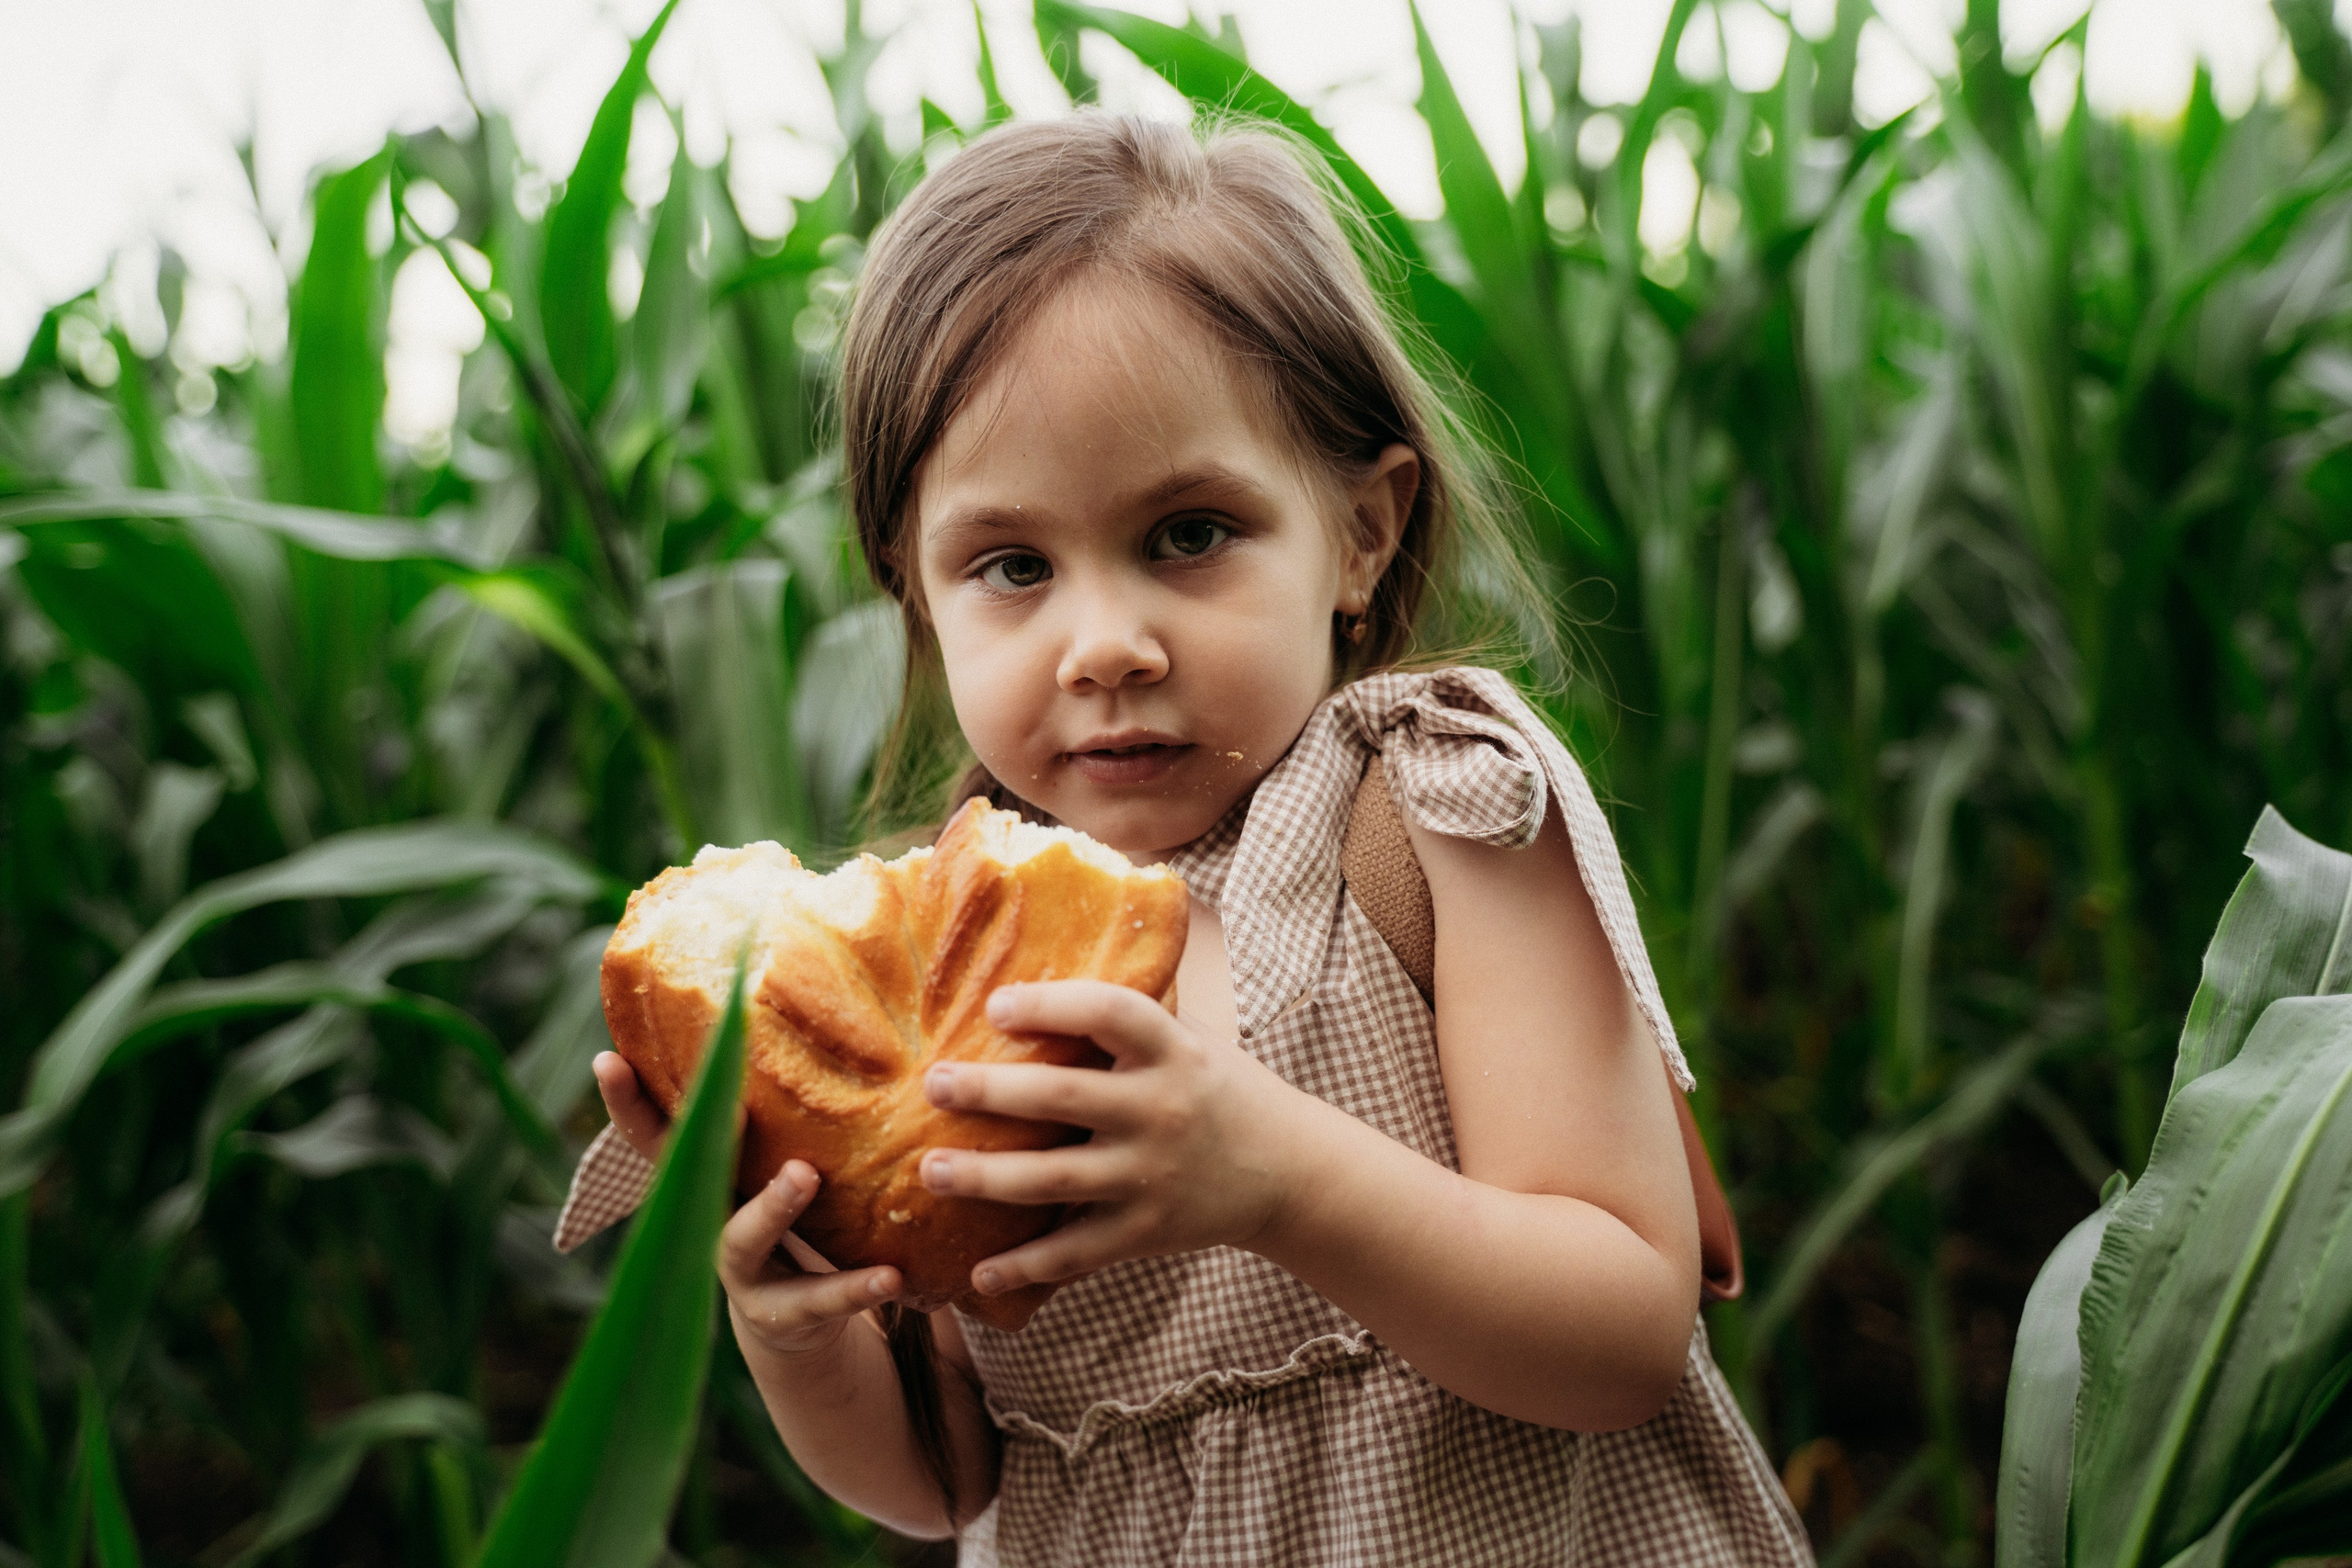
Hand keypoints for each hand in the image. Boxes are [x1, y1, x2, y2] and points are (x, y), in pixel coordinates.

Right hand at [593, 1053, 894, 1355]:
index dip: (626, 1101)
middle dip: (701, 1139)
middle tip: (729, 1104)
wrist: (803, 1322)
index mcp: (712, 1178)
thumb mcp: (786, 1162)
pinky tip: (891, 1278)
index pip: (659, 1133)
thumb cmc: (799, 1214)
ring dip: (771, 1207)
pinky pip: (818, 1300)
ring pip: (741, 1240)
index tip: (605, 1058)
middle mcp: (711, 1219)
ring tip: (804, 1176)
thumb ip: (796, 1109)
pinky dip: (854, 1287)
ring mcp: (742, 1271)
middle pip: (691, 1180)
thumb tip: (830, 994)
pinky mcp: (784, 1313)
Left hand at [917, 981, 1307, 1296]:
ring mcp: (1151, 1176)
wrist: (1290, 1171)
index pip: (1111, 1013)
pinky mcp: (1147, 1232)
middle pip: (1063, 1098)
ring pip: (1054, 1180)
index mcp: (1172, 1051)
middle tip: (933, 1084)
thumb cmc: (1219, 1087)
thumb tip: (1035, 970)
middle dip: (990, 1092)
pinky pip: (1077, 1253)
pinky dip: (1026, 1267)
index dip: (1051, 1006)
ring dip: (985, 1178)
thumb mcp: (1189, 1037)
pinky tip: (978, 1273)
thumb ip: (1127, 1017)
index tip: (996, 1006)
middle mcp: (1161, 1110)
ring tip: (930, 1170)